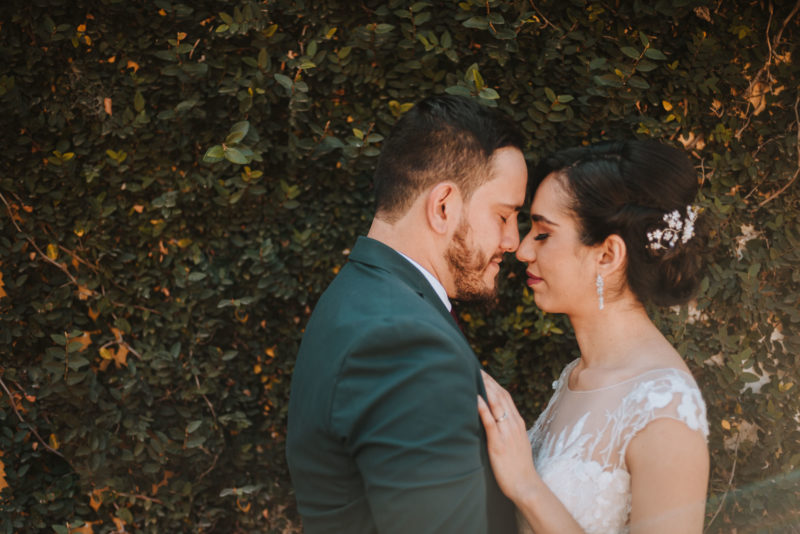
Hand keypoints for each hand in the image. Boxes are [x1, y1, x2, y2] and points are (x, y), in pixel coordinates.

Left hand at [477, 370, 540, 503]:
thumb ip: (506, 430)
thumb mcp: (515, 442)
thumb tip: (495, 420)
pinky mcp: (499, 443)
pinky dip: (482, 408)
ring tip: (473, 376)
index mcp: (517, 422)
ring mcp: (507, 433)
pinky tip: (475, 398)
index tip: (482, 373)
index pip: (505, 396)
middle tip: (474, 368)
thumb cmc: (517, 466)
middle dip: (487, 381)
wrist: (525, 485)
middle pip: (500, 395)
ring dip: (484, 389)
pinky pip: (490, 422)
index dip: (493, 383)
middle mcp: (513, 424)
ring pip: (496, 404)